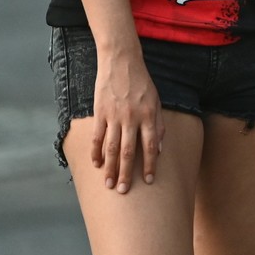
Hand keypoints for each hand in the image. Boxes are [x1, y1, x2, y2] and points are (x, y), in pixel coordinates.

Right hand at [91, 51, 164, 192]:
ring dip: (109, 168)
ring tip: (107, 184)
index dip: (149, 164)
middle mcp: (132, 118)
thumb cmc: (142, 83)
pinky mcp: (100, 113)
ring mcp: (114, 116)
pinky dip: (95, 152)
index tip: (148, 181)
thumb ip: (158, 124)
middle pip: (128, 151)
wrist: (122, 62)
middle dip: (125, 173)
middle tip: (123, 191)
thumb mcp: (157, 101)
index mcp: (148, 115)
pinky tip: (95, 164)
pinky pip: (97, 136)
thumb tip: (159, 149)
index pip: (150, 145)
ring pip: (110, 148)